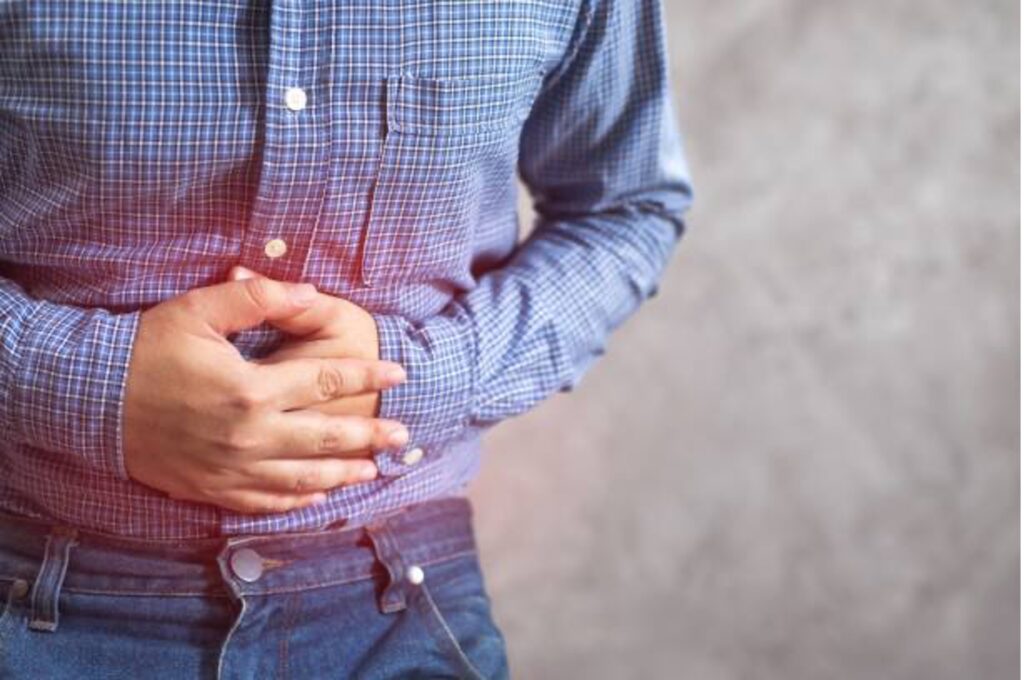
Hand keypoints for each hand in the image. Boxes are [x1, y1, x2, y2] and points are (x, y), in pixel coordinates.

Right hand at [122, 276, 409, 513]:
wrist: (89, 400)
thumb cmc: (145, 350)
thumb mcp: (198, 310)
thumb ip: (258, 298)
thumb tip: (310, 293)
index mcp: (251, 389)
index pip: (326, 381)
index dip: (367, 375)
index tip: (399, 372)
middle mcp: (249, 436)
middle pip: (326, 437)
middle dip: (370, 435)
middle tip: (403, 435)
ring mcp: (232, 469)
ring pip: (303, 478)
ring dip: (343, 474)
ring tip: (374, 472)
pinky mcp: (212, 489)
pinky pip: (265, 502)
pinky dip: (296, 500)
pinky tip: (317, 497)